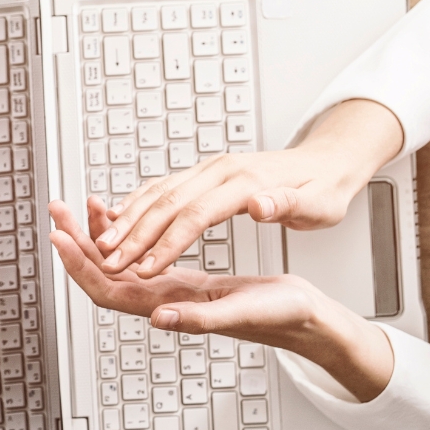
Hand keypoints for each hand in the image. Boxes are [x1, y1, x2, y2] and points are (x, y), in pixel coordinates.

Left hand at [49, 201, 394, 400]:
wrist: (302, 317)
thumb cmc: (279, 317)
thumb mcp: (240, 314)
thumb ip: (197, 320)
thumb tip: (157, 320)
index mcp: (168, 309)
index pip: (108, 290)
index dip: (81, 265)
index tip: (61, 237)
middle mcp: (159, 301)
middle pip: (102, 273)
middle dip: (76, 241)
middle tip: (56, 210)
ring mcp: (166, 290)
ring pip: (118, 263)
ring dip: (94, 235)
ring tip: (78, 205)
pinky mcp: (179, 278)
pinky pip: (138, 255)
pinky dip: (124, 233)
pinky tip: (116, 213)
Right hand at [91, 99, 403, 276]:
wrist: (327, 160)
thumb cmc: (323, 189)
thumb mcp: (318, 204)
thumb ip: (288, 206)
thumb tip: (261, 205)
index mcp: (245, 181)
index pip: (195, 215)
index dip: (167, 244)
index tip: (147, 269)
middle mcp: (220, 170)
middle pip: (166, 203)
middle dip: (133, 235)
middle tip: (108, 261)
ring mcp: (208, 169)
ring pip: (158, 193)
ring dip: (127, 219)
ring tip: (102, 244)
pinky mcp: (203, 173)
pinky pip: (162, 186)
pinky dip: (136, 202)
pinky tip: (118, 216)